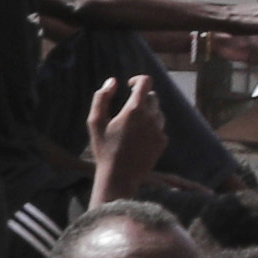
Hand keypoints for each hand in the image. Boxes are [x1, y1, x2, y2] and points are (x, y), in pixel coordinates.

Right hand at [85, 75, 165, 202]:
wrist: (120, 177)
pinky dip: (151, 127)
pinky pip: (160, 126)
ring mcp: (159, 130)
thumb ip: (101, 97)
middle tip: (128, 110)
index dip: (137, 80)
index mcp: (134, 109)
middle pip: (152, 96)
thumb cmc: (104, 149)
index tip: (129, 85)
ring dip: (147, 112)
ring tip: (132, 126)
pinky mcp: (163, 142)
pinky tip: (138, 138)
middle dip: (141, 98)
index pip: (145, 82)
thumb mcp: (95, 122)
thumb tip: (113, 81)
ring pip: (157, 111)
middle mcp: (151, 117)